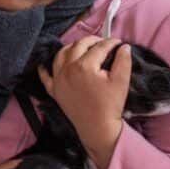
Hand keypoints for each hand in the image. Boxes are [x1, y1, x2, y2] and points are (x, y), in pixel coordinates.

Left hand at [38, 36, 130, 168]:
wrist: (97, 128)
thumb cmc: (110, 105)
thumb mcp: (121, 80)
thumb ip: (123, 60)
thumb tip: (123, 46)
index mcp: (84, 66)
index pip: (99, 47)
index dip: (110, 42)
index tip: (117, 43)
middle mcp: (67, 69)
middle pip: (78, 45)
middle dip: (92, 41)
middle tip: (102, 43)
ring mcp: (58, 79)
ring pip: (61, 55)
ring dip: (71, 47)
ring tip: (82, 48)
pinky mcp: (54, 90)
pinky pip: (45, 75)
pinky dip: (45, 67)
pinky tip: (46, 63)